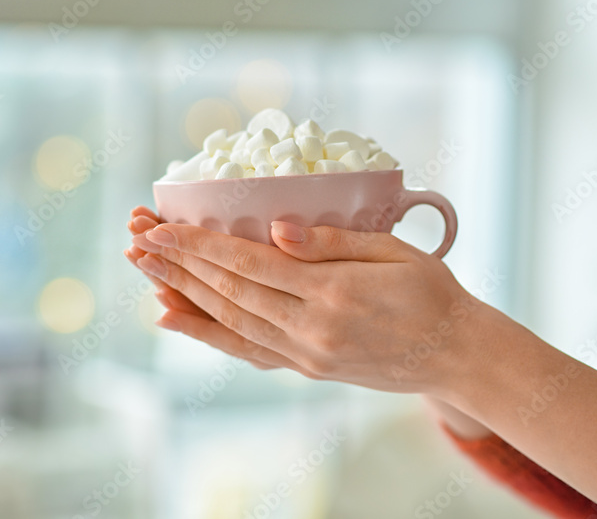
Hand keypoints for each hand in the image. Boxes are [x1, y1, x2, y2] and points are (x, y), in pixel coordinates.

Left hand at [131, 220, 507, 397]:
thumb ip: (333, 242)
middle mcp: (311, 329)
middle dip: (178, 265)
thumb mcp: (394, 253)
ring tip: (145, 273)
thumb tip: (277, 229)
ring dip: (182, 295)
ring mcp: (305, 354)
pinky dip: (205, 334)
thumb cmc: (432, 293)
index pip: (249, 263)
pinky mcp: (305, 368)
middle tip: (138, 243)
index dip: (200, 245)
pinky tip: (174, 319)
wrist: (458, 355)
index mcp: (333, 293)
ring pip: (229, 321)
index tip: (162, 228)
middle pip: (228, 292)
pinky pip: (244, 349)